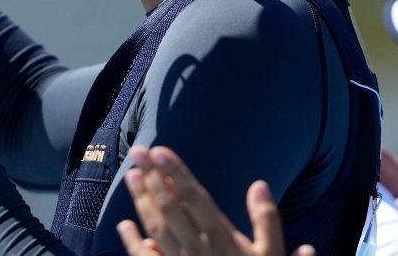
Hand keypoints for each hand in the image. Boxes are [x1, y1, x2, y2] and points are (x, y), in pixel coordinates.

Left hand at [116, 146, 312, 255]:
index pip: (195, 198)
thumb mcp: (273, 253)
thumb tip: (260, 185)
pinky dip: (133, 244)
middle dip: (153, 179)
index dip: (177, 173)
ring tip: (131, 177)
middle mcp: (197, 247)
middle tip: (137, 152)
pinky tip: (124, 226)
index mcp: (221, 237)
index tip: (160, 151)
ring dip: (142, 202)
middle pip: (171, 208)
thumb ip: (267, 220)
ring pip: (157, 229)